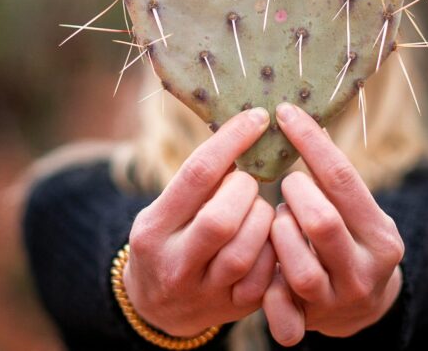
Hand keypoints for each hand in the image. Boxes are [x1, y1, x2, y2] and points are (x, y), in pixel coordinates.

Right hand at [124, 107, 277, 336]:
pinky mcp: (234, 309)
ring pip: (247, 250)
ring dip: (262, 219)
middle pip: (221, 220)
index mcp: (153, 230)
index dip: (232, 141)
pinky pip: (266, 275)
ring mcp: (205, 293)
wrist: (158, 308)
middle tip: (247, 182)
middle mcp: (174, 265)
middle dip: (245, 190)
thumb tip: (245, 129)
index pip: (196, 176)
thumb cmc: (168, 240)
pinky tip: (268, 236)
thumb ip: (198, 183)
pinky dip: (274, 248)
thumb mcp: (165, 210)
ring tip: (257, 210)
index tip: (257, 118)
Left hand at [263, 103, 404, 345]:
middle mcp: (365, 271)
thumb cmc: (350, 238)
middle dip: (294, 195)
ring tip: (279, 222)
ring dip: (279, 236)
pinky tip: (266, 270)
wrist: (361, 307)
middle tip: (287, 184)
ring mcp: (337, 301)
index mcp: (381, 236)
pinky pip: (282, 311)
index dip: (310, 142)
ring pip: (298, 266)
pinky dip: (268, 291)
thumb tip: (295, 116)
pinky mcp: (310, 324)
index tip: (284, 113)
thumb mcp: (357, 211)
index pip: (342, 179)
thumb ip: (333, 181)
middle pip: (321, 222)